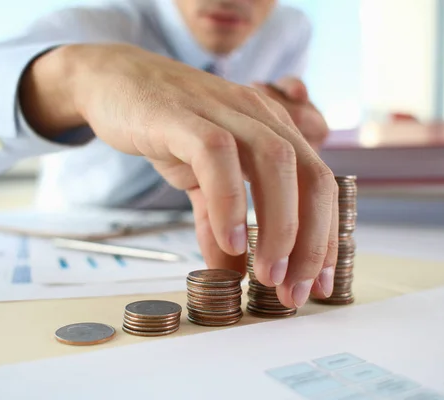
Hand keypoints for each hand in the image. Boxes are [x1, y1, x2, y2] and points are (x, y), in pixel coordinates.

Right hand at [23, 44, 337, 307]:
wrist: (117, 81)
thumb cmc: (167, 127)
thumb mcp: (201, 181)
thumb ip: (218, 223)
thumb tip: (230, 274)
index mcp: (274, 129)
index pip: (319, 185)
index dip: (326, 238)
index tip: (317, 284)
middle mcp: (259, 115)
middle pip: (311, 175)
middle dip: (312, 241)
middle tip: (293, 289)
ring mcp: (223, 109)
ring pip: (274, 162)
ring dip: (280, 226)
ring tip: (267, 275)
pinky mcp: (182, 115)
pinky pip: (217, 155)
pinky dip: (230, 200)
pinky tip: (229, 240)